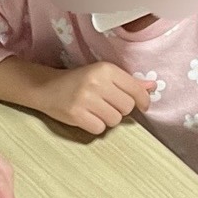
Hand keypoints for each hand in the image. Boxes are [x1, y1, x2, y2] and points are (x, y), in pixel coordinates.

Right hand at [36, 62, 154, 134]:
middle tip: (108, 104)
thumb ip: (128, 82)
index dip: (143, 100)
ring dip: (108, 119)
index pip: (135, 89)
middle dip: (120, 109)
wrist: (46, 87)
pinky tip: (87, 117)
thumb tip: (152, 87)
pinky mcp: (76, 114)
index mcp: (105, 69)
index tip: (143, 106)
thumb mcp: (103, 75)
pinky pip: (99, 128)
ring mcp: (85, 99)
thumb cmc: (77, 81)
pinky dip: (95, 126)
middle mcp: (96, 82)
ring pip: (114, 120)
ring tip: (96, 110)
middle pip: (127, 107)